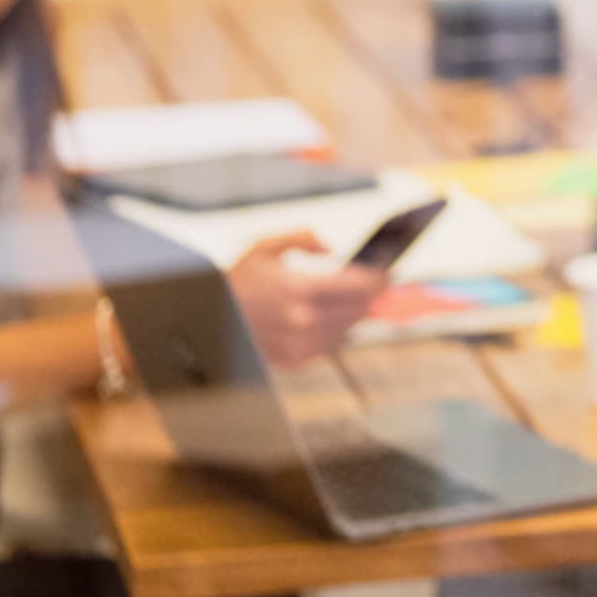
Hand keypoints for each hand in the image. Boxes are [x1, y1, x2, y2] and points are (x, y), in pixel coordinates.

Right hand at [227, 233, 384, 368]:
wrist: (208, 321)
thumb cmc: (237, 281)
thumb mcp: (266, 246)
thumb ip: (304, 237)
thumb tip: (334, 247)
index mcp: (297, 288)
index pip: (358, 286)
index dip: (379, 278)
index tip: (389, 270)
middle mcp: (301, 319)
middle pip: (359, 308)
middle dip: (374, 294)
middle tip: (383, 282)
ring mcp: (298, 343)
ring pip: (349, 328)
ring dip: (359, 312)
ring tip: (363, 297)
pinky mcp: (293, 360)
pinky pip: (330, 345)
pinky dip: (340, 330)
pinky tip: (340, 317)